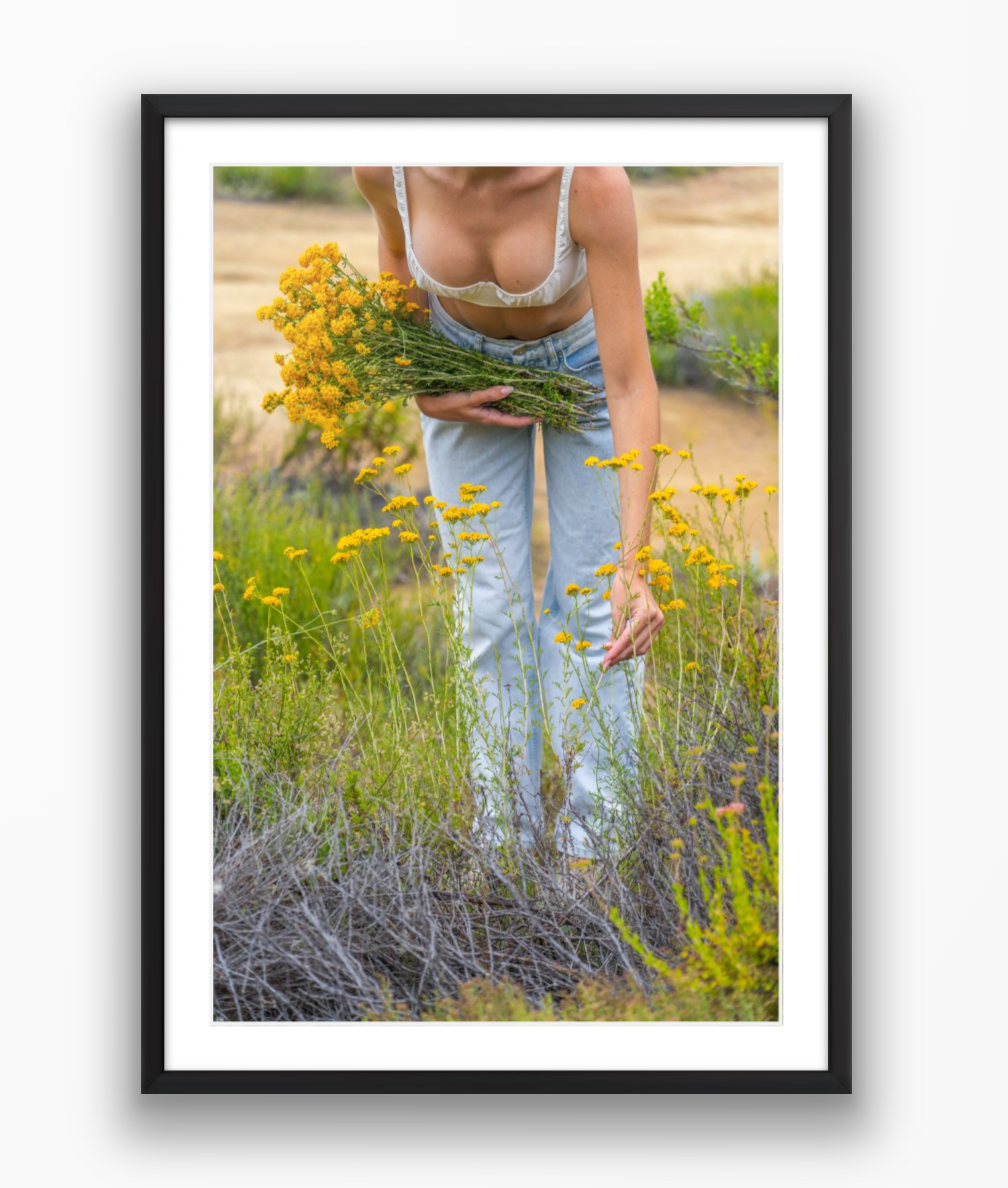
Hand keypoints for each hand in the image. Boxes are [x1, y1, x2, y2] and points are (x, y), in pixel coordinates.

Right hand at [415, 385, 537, 427]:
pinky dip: (507, 395)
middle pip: (514, 415)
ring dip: (519, 402)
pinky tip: (512, 388)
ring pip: (507, 407)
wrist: (430, 404)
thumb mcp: (470, 399)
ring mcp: (484, 409)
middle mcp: (489, 415)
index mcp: (489, 417)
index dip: (531, 419)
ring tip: (534, 394)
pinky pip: (498, 400)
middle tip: (544, 402)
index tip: (545, 414)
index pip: (515, 421)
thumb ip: (489, 395)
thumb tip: (510, 390)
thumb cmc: (449, 404)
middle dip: (528, 410)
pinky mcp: (479, 402)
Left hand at [601, 568, 664, 669]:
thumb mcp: (616, 610)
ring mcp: (659, 621)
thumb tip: (609, 650)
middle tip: (605, 664)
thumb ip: (616, 631)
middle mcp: (656, 619)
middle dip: (620, 656)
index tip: (604, 662)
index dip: (615, 652)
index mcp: (646, 613)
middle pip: (637, 646)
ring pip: (643, 647)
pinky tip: (621, 652)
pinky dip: (633, 647)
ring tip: (612, 659)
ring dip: (627, 654)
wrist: (634, 574)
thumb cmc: (623, 588)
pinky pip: (645, 641)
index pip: (628, 639)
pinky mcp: (658, 623)